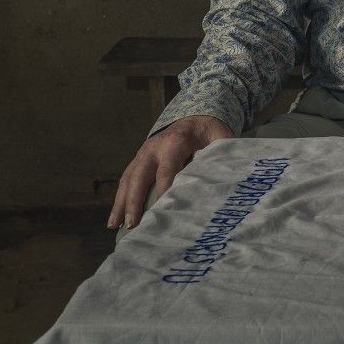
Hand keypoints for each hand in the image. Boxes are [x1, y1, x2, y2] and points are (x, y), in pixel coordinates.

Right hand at [108, 114, 234, 228]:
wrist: (194, 118)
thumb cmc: (208, 134)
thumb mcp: (220, 139)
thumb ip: (223, 156)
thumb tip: (227, 179)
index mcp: (175, 142)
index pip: (167, 169)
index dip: (163, 189)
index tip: (161, 211)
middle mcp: (154, 147)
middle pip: (140, 175)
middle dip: (134, 200)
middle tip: (132, 223)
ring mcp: (143, 153)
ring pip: (128, 179)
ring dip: (121, 203)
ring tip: (116, 225)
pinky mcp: (138, 160)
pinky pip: (126, 180)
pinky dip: (120, 199)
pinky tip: (115, 219)